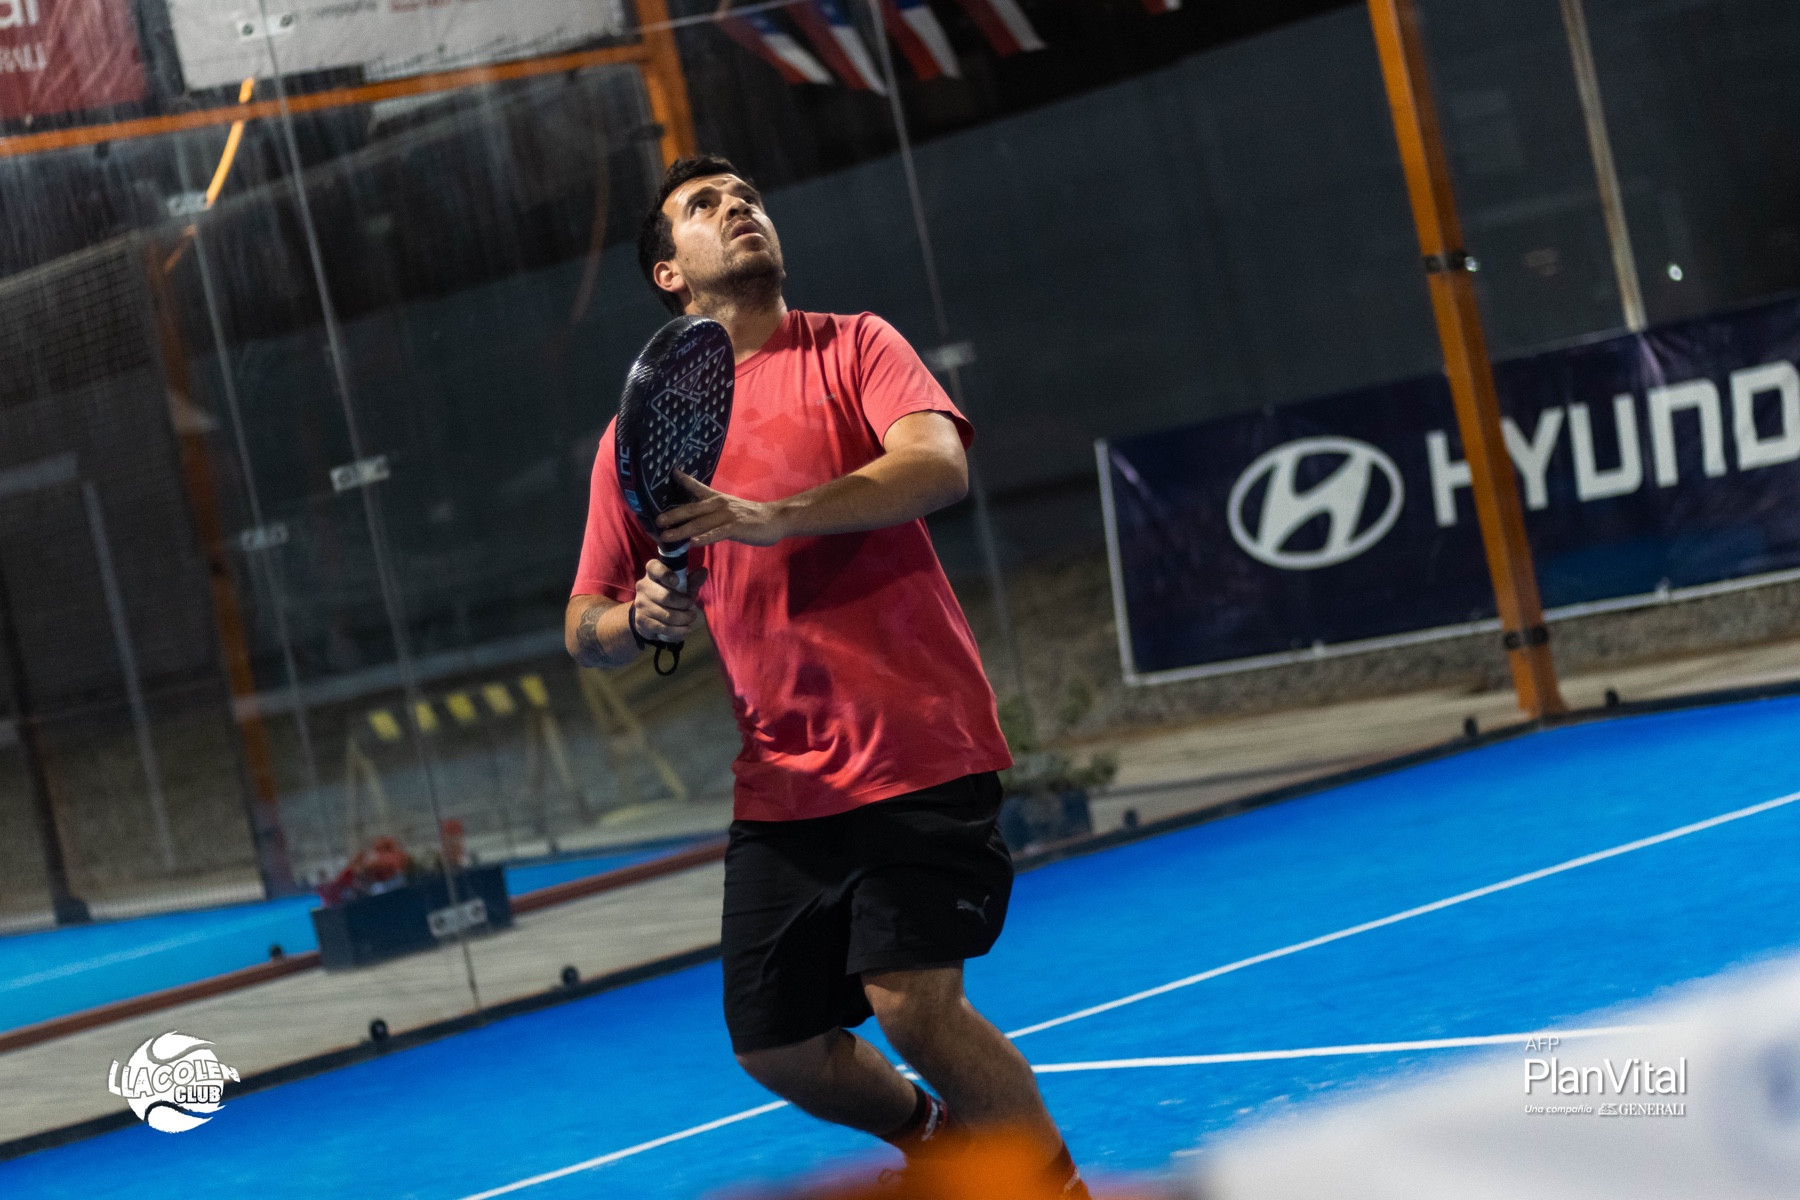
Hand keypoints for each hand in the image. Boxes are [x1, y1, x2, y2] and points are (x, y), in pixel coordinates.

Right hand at [631, 559, 708, 642]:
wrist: (649, 616)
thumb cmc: (670, 596)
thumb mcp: (682, 587)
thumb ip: (692, 581)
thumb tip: (703, 572)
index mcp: (653, 574)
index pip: (654, 567)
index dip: (665, 574)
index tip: (676, 581)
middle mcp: (643, 587)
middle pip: (665, 596)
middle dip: (683, 603)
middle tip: (691, 605)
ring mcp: (641, 605)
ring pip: (667, 615)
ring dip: (684, 619)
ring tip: (691, 618)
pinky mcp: (642, 621)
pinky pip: (664, 628)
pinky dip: (678, 631)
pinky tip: (685, 629)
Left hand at [655, 472, 787, 547]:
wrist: (776, 518)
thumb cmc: (753, 516)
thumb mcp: (731, 508)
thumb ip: (714, 512)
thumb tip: (697, 519)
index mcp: (717, 499)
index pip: (697, 487)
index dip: (684, 480)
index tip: (671, 472)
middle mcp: (719, 505)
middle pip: (691, 510)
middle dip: (673, 516)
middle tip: (656, 522)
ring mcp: (727, 516)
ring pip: (700, 523)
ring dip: (682, 530)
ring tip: (666, 537)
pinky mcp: (736, 527)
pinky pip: (717, 533)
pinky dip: (705, 538)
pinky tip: (693, 542)